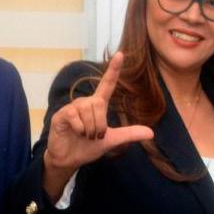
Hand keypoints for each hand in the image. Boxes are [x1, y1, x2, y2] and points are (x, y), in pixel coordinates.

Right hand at [42, 52, 153, 199]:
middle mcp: (85, 102)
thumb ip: (129, 135)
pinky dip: (79, 129)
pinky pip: (75, 117)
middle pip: (99, 105)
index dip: (113, 70)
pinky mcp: (62, 114)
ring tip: (84, 135)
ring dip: (90, 129)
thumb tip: (151, 134)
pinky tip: (74, 133)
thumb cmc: (88, 147)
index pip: (107, 84)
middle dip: (99, 125)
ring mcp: (72, 107)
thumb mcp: (111, 140)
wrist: (69, 160)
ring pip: (87, 111)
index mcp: (97, 105)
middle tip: (94, 136)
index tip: (120, 54)